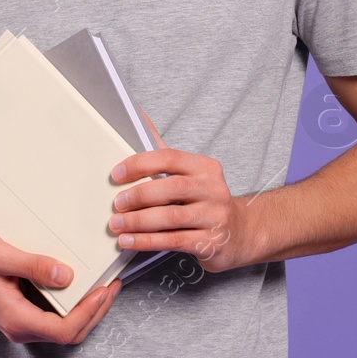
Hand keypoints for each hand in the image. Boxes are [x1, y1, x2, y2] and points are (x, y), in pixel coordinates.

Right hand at [0, 232, 120, 344]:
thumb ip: (33, 265)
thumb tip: (67, 275)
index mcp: (16, 318)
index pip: (63, 330)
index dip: (88, 313)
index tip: (103, 290)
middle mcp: (22, 327)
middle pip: (71, 334)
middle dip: (97, 312)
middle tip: (114, 286)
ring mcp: (24, 324)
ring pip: (66, 329)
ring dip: (90, 311)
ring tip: (106, 286)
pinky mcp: (26, 315)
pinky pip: (58, 320)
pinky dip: (77, 307)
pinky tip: (85, 288)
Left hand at [109, 108, 253, 273]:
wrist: (240, 232)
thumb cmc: (205, 200)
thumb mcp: (190, 174)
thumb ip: (163, 151)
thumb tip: (137, 114)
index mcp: (205, 167)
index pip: (170, 158)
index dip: (140, 164)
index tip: (116, 174)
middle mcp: (213, 189)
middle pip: (171, 188)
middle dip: (138, 196)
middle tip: (116, 204)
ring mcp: (215, 217)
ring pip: (170, 217)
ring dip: (138, 222)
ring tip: (117, 224)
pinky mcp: (212, 242)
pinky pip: (174, 241)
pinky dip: (147, 241)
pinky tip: (129, 241)